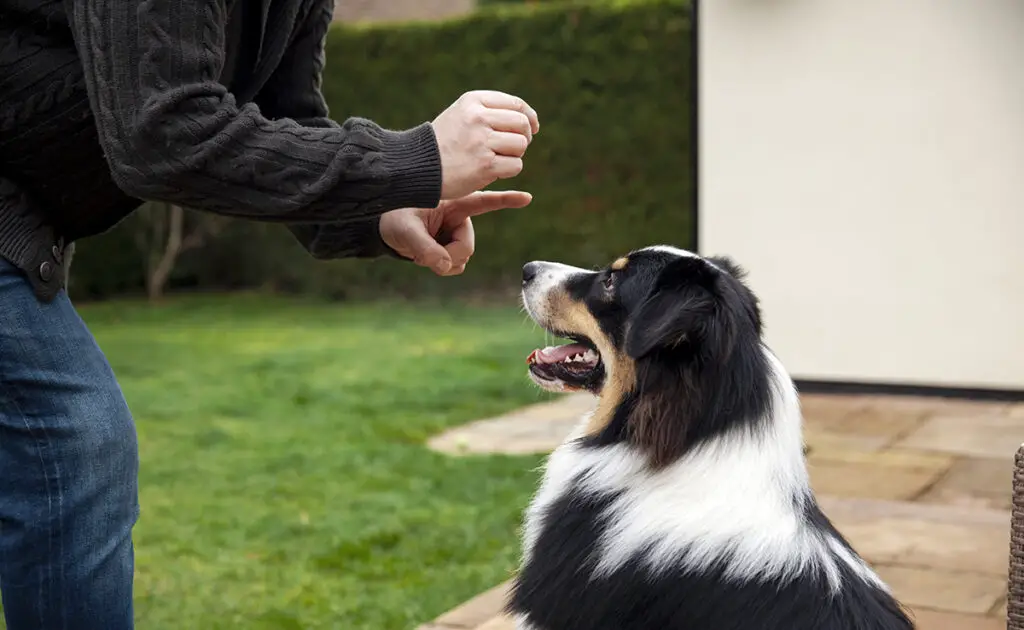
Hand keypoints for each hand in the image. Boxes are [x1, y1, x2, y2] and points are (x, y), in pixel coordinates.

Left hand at [379, 190, 532, 275]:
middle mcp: (458, 218)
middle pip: (467, 246)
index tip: (528, 197)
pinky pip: (455, 265)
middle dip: (448, 255)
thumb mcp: (403, 230)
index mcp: (452, 202)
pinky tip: (426, 258)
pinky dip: (442, 266)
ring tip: (421, 252)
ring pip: (462, 258)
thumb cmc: (391, 218)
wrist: (381, 228)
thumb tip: (444, 266)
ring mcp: (455, 233)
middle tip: (425, 255)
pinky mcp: (450, 247)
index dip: (506, 200)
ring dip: (443, 261)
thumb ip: (423, 248)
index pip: (484, 201)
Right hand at [431, 90, 539, 199]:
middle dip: (524, 137)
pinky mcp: (485, 165)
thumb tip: (529, 120)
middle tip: (514, 148)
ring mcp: (481, 141)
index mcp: (473, 101)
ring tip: (496, 159)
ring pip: (521, 145)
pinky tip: (492, 171)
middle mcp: (477, 118)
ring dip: (514, 155)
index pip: (516, 104)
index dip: (529, 117)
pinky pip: (516, 165)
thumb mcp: (461, 115)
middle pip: (522, 124)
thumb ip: (490, 111)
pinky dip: (508, 170)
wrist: (418, 166)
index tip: (532, 128)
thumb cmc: (444, 143)